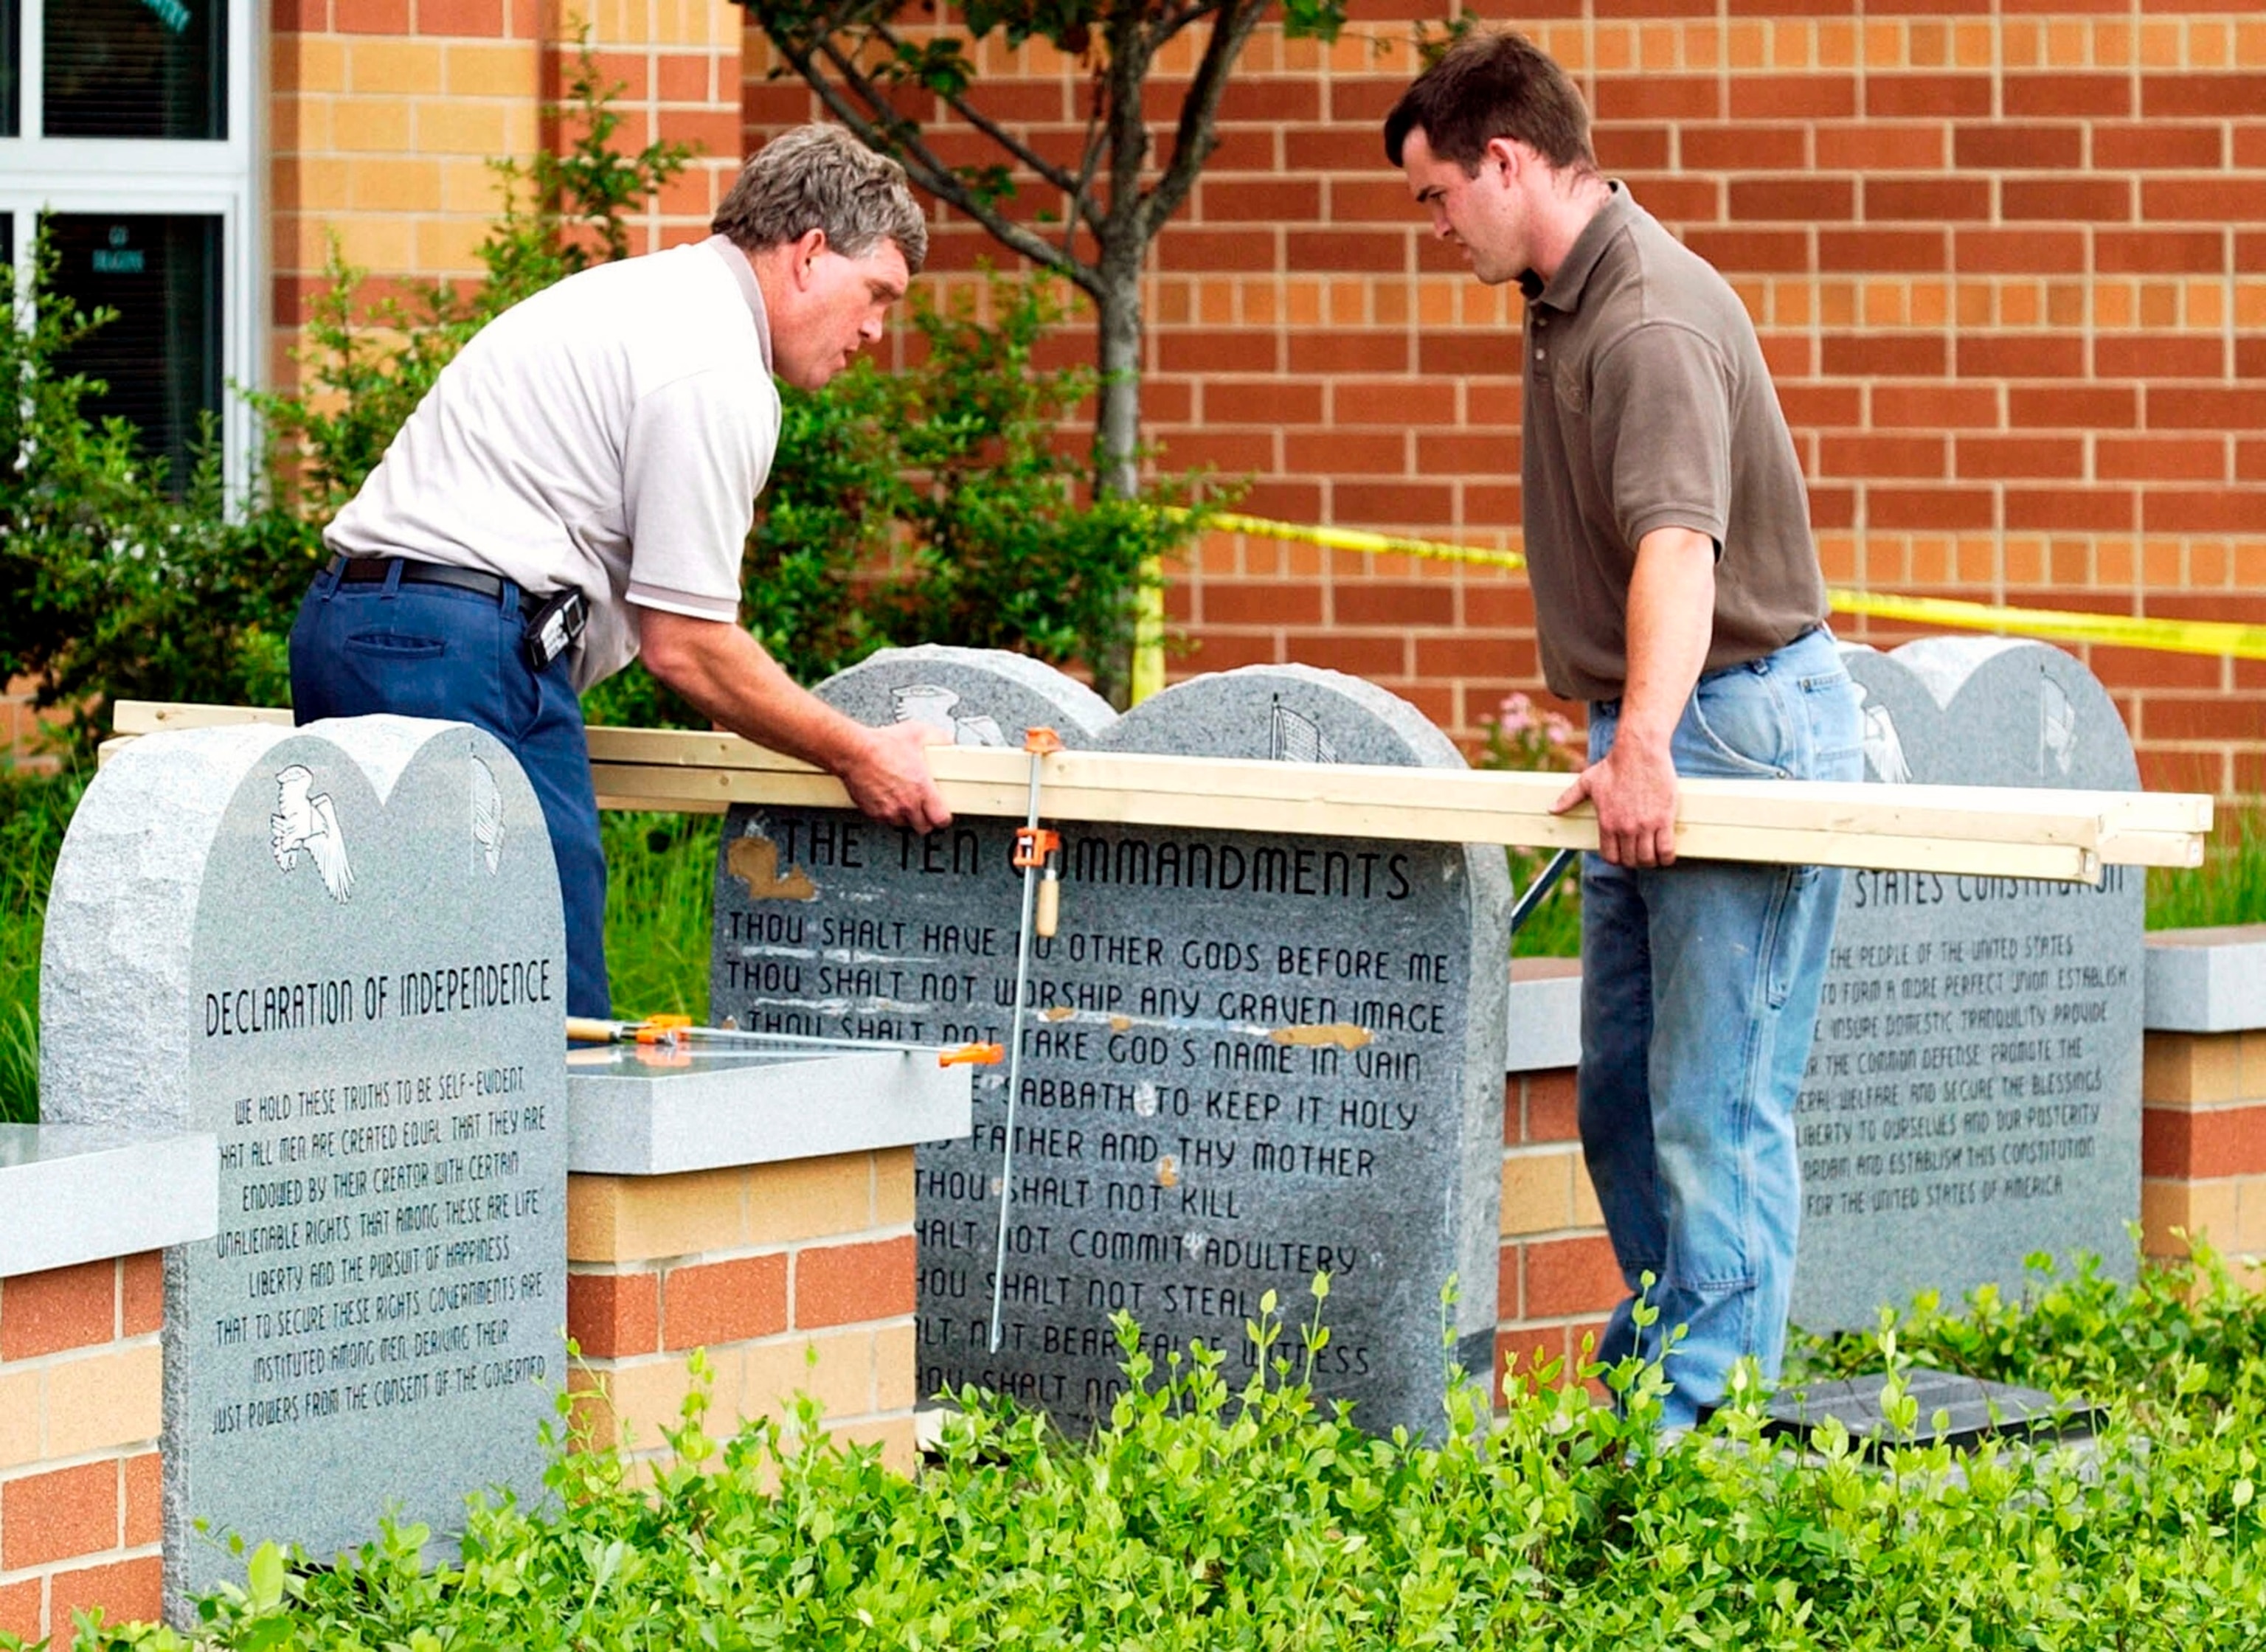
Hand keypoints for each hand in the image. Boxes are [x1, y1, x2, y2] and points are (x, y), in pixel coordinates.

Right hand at [840, 719, 952, 832]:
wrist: (854, 752)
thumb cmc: (882, 745)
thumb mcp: (917, 734)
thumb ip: (939, 739)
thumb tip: (948, 742)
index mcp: (922, 789)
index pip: (941, 819)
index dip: (943, 817)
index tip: (941, 813)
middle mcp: (907, 804)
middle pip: (924, 827)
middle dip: (926, 819)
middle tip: (924, 809)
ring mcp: (890, 810)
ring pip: (904, 824)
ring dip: (906, 816)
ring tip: (904, 801)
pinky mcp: (874, 812)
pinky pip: (886, 820)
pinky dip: (888, 813)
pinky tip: (888, 799)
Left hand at [1552, 733, 1679, 866]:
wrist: (1640, 751)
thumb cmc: (1614, 765)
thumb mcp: (1587, 782)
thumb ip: (1569, 798)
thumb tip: (1552, 809)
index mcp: (1606, 822)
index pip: (1610, 857)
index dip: (1616, 860)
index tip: (1622, 855)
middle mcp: (1625, 827)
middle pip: (1630, 860)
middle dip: (1634, 860)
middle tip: (1639, 853)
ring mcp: (1645, 825)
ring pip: (1648, 858)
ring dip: (1650, 860)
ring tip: (1653, 854)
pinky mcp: (1664, 819)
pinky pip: (1666, 849)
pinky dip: (1667, 856)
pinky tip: (1666, 854)